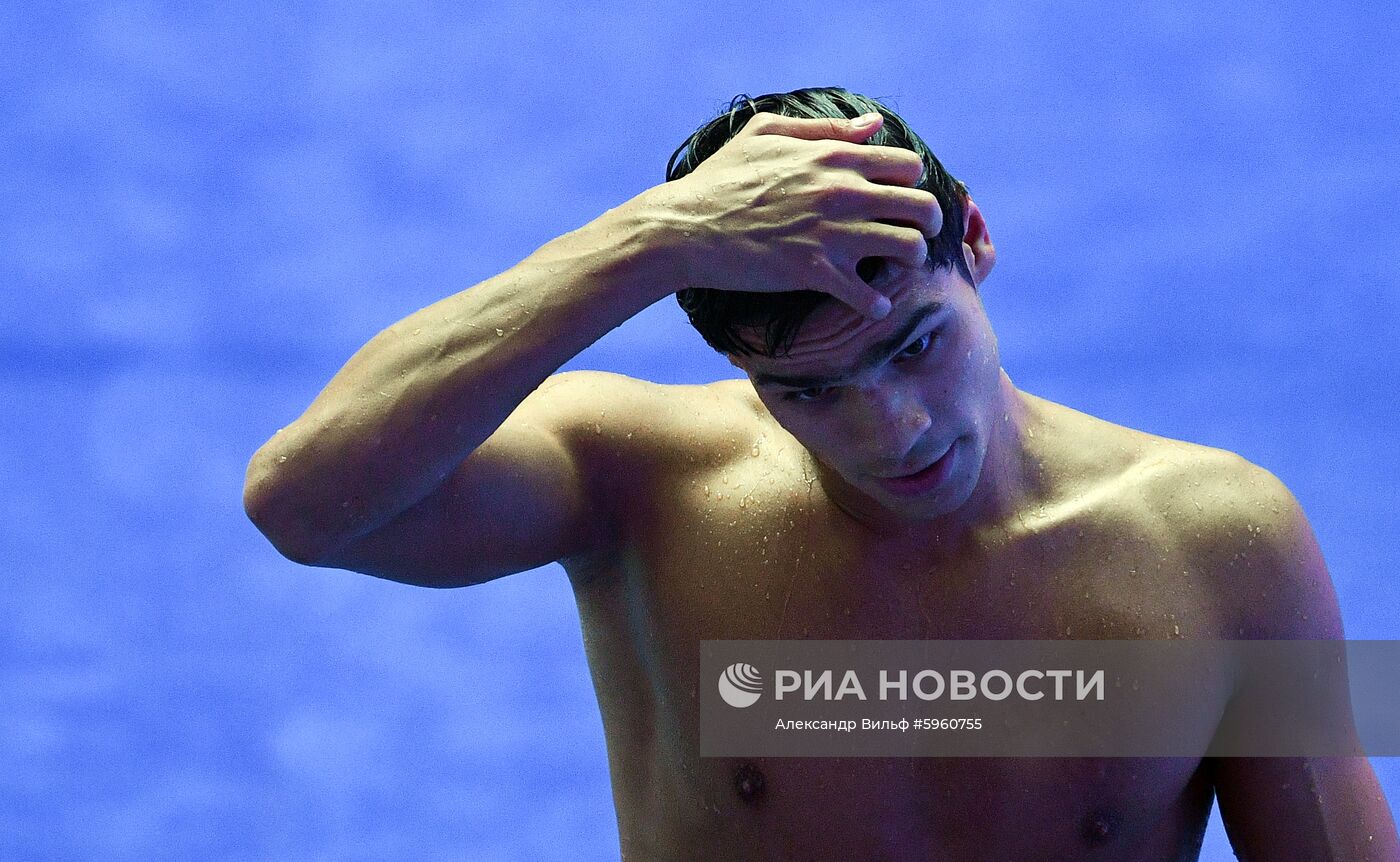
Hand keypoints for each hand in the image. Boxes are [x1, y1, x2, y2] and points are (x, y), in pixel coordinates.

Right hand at [647, 111, 942, 319]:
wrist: (684, 229)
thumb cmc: (720, 180)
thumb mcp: (766, 135)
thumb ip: (825, 130)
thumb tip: (873, 125)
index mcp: (834, 157)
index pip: (908, 166)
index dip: (910, 185)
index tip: (897, 202)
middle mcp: (842, 192)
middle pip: (923, 207)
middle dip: (926, 225)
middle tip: (909, 238)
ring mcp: (831, 234)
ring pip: (909, 249)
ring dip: (908, 264)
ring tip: (890, 270)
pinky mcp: (815, 272)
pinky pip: (871, 296)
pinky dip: (877, 305)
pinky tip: (868, 305)